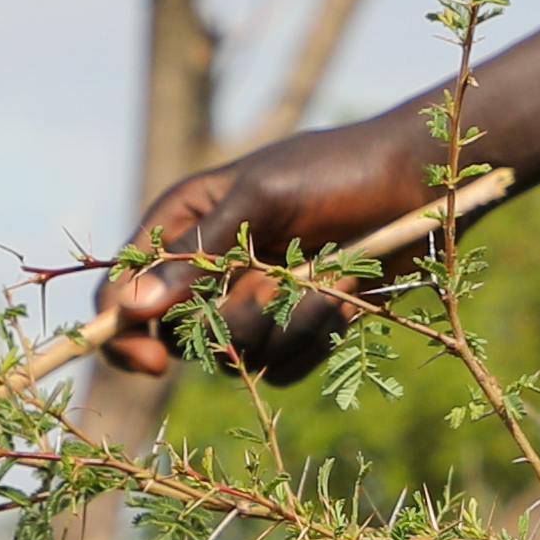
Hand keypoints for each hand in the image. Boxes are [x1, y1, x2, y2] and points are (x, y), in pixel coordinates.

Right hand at [94, 111, 450, 385]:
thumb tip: (132, 309)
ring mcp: (253, 303)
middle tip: (269, 290)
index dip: (125, 335)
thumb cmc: (336, 171)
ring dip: (282, 325)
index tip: (155, 363)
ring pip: (236, 358)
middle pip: (175, 337)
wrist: (417, 185)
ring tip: (322, 277)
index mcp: (183, 225)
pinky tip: (344, 295)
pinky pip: (282, 367)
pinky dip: (314, 337)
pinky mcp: (296, 329)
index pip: (123, 293)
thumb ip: (196, 252)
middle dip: (226, 324)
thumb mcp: (260, 197)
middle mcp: (209, 270)